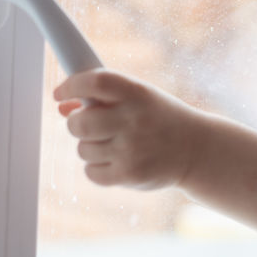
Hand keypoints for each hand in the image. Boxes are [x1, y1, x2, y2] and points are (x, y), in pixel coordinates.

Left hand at [53, 69, 206, 189]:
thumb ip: (104, 98)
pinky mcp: (129, 174)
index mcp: (137, 92)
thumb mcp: (140, 98)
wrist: (196, 149)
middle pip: (79, 123)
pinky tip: (118, 160)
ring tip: (115, 144)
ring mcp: (131, 149)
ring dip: (91, 147)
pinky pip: (91, 171)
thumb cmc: (160, 118)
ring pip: (82, 149)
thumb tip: (62, 107)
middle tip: (86, 124)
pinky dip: (97, 167)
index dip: (71, 85)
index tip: (60, 93)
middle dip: (75, 124)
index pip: (95, 81)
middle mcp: (134, 119)